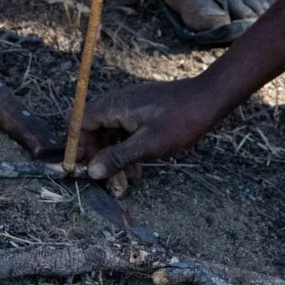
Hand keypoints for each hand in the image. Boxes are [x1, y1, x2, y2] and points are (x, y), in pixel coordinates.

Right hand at [76, 75, 218, 180]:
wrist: (208, 100)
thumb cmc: (180, 120)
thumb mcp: (148, 145)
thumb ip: (117, 157)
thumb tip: (91, 171)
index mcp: (114, 106)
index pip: (79, 122)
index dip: (76, 146)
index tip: (80, 169)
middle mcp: (117, 103)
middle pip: (92, 131)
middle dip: (98, 159)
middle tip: (110, 184)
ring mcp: (128, 106)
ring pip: (109, 134)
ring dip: (113, 158)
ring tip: (126, 183)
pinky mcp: (140, 112)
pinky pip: (123, 132)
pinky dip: (126, 151)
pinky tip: (137, 170)